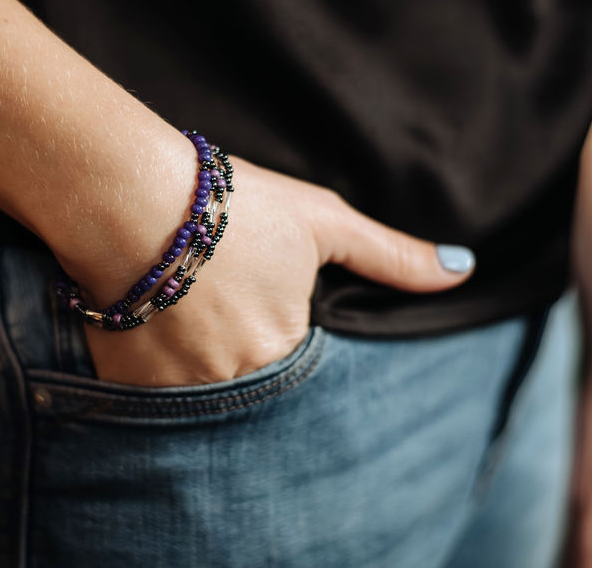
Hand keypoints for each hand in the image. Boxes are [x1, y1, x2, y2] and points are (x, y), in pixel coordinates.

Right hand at [74, 155, 476, 386]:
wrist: (128, 194)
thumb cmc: (231, 202)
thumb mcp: (321, 221)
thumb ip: (391, 255)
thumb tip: (462, 271)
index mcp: (288, 346)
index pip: (299, 362)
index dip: (276, 325)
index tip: (253, 298)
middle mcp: (238, 380)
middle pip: (250, 380)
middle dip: (236, 346)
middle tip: (213, 304)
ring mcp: (179, 389)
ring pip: (202, 390)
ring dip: (195, 360)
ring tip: (181, 312)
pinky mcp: (128, 386)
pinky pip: (151, 397)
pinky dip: (153, 368)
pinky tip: (148, 324)